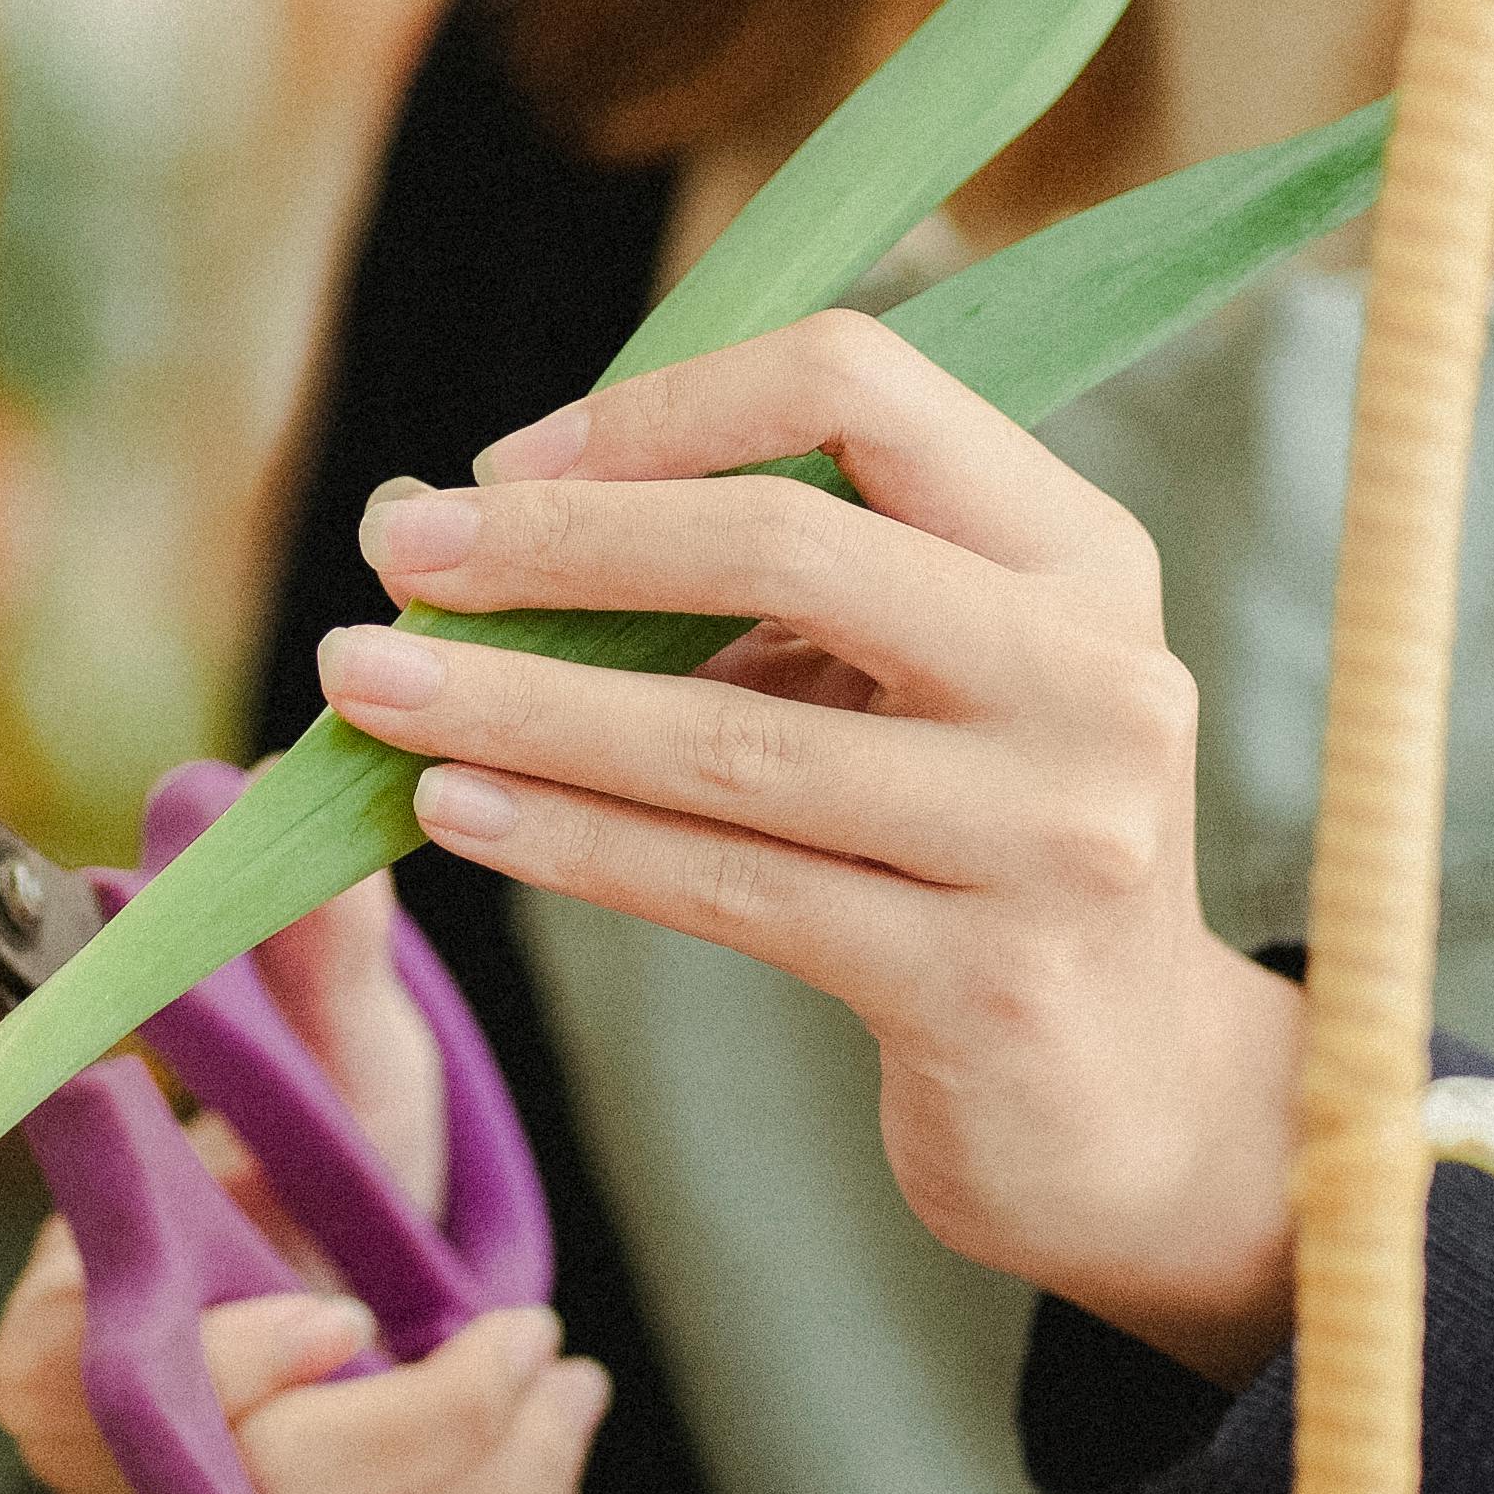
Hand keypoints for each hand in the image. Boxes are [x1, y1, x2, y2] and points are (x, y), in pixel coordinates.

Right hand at [0, 863, 610, 1493]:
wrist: (337, 1383)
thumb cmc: (312, 1214)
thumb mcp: (325, 1099)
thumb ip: (303, 972)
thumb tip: (281, 793)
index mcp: (63, 1347)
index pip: (78, 1389)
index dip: (220, 1366)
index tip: (335, 1315)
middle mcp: (105, 1492)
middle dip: (418, 1425)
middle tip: (518, 1335)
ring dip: (502, 1462)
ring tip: (556, 1367)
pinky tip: (548, 1433)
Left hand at [315, 312, 1303, 1380]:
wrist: (1126, 1108)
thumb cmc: (976, 857)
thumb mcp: (922, 689)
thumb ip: (772, 598)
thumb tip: (480, 528)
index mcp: (1077, 551)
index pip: (860, 385)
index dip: (663, 411)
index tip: (506, 466)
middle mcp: (1092, 673)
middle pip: (785, 543)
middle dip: (558, 544)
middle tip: (397, 558)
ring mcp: (1052, 834)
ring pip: (729, 739)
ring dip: (521, 703)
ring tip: (367, 686)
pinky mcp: (982, 983)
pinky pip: (729, 887)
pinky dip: (572, 839)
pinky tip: (456, 807)